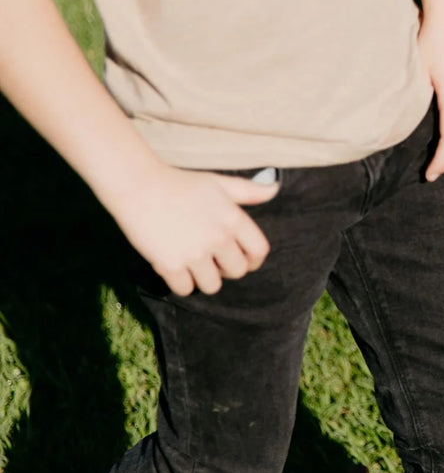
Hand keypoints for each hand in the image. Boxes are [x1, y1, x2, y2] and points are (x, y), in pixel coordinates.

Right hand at [110, 165, 277, 295]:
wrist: (139, 186)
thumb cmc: (181, 183)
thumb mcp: (219, 183)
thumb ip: (248, 191)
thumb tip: (274, 190)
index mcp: (234, 219)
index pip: (259, 251)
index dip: (254, 260)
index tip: (243, 260)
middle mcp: (218, 238)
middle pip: (237, 272)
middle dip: (227, 270)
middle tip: (213, 261)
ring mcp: (195, 253)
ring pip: (212, 286)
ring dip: (204, 279)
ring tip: (194, 266)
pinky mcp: (170, 264)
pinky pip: (185, 289)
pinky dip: (181, 284)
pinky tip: (176, 270)